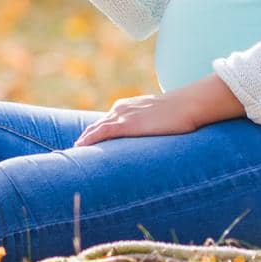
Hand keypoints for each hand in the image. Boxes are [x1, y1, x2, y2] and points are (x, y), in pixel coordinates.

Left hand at [73, 94, 195, 146]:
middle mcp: (120, 109)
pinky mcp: (126, 125)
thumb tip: (154, 138)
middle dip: (85, 139)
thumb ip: (150, 127)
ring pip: (95, 129)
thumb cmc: (179, 114)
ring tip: (73, 155)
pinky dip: (89, 140)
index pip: (104, 123)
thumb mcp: (159, 119)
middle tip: (74, 154)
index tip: (84, 146)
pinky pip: (101, 132)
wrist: (187, 105)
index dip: (93, 135)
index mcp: (127, 107)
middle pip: (96, 126)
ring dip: (84, 141)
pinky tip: (80, 147)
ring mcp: (122, 116)